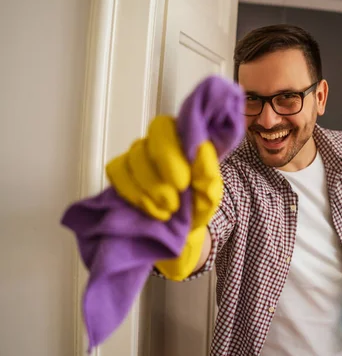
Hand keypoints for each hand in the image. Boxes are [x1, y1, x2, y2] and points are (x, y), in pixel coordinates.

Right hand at [105, 115, 222, 280]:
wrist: (183, 228)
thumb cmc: (198, 204)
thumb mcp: (210, 193)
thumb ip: (207, 173)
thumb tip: (201, 148)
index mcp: (181, 138)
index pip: (165, 127)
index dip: (168, 153)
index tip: (182, 183)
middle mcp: (157, 141)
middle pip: (143, 144)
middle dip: (156, 178)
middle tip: (173, 203)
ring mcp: (137, 155)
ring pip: (131, 161)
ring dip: (148, 191)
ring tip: (168, 210)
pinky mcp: (122, 171)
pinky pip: (116, 172)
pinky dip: (132, 194)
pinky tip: (150, 209)